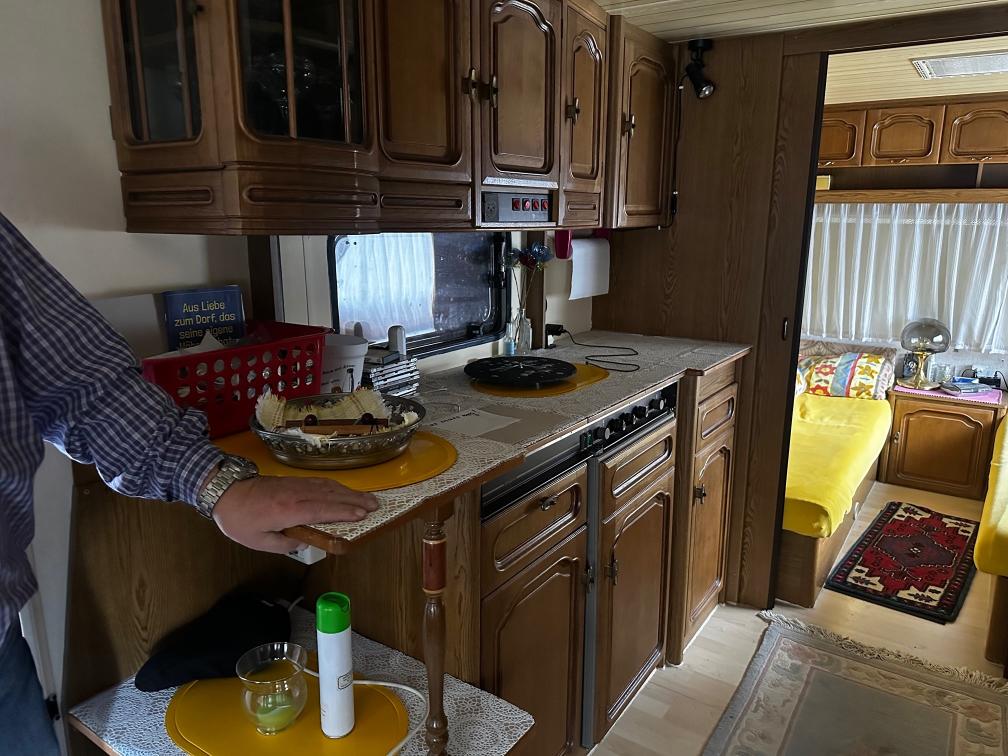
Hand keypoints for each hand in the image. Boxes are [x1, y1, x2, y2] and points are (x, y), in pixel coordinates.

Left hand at [212, 476, 378, 552]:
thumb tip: (304, 543)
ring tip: (368, 499)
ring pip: (328, 487)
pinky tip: (345, 491)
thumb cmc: (240, 519)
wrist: (226, 492)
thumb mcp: (258, 541)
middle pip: (331, 495)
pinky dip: (337, 487)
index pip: (321, 510)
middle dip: (355, 500)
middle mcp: (296, 494)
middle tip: (376, 506)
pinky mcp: (295, 482)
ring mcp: (296, 485)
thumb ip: (284, 544)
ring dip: (350, 492)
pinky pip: (320, 483)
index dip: (342, 512)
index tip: (361, 514)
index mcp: (288, 510)